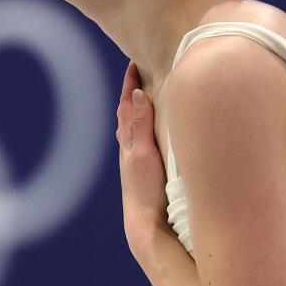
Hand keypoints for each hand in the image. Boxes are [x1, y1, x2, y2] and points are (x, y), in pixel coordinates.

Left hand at [116, 60, 169, 256]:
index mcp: (129, 139)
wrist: (148, 224)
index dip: (131, 82)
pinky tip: (156, 131)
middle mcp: (131, 146)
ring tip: (149, 92)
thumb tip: (137, 94)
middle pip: (130, 111)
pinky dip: (149, 126)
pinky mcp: (149, 170)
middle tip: (142, 69)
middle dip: (135, 90)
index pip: (128, 103)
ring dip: (142, 108)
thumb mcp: (142, 153)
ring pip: (138, 126)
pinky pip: (147, 140)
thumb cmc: (145, 189)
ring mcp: (140, 159)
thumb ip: (140, 125)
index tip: (134, 61)